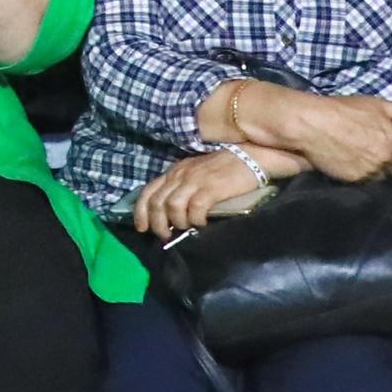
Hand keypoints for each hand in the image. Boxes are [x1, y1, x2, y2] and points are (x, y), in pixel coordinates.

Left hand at [134, 149, 280, 240]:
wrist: (250, 156)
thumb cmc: (223, 168)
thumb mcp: (195, 174)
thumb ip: (183, 188)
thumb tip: (172, 213)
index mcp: (174, 172)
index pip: (148, 191)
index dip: (141, 212)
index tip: (142, 228)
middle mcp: (179, 175)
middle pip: (157, 202)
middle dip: (157, 223)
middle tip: (165, 235)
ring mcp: (195, 181)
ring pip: (172, 206)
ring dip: (176, 222)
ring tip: (185, 228)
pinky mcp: (212, 188)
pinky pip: (195, 208)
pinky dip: (195, 219)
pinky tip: (202, 223)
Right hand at [238, 86, 391, 182]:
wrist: (312, 124)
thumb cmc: (343, 110)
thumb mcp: (374, 105)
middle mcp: (385, 160)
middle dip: (388, 162)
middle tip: (374, 152)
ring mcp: (370, 172)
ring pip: (380, 177)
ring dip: (375, 170)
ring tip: (362, 160)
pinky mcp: (354, 180)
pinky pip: (365, 182)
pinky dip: (360, 175)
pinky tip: (350, 165)